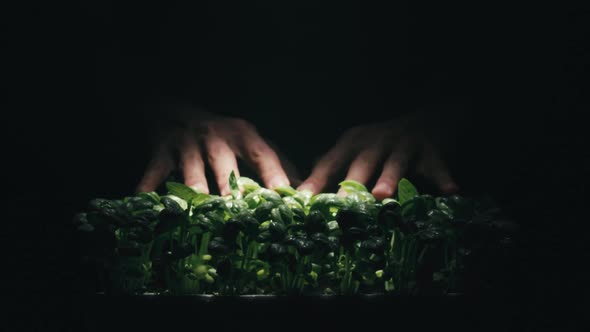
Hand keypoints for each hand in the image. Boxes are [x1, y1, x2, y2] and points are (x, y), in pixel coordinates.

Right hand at [136, 108, 294, 194]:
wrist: (175, 107)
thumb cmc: (221, 133)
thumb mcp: (249, 141)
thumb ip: (276, 163)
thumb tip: (301, 191)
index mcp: (243, 134)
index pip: (263, 155)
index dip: (274, 174)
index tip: (285, 194)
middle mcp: (216, 136)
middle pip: (225, 164)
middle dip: (231, 187)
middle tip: (239, 209)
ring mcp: (187, 142)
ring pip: (191, 171)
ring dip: (195, 190)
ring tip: (199, 211)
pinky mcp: (161, 149)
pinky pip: (154, 172)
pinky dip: (147, 187)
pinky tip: (143, 203)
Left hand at [297, 113, 458, 198]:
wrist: (427, 119)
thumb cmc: (384, 142)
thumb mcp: (357, 148)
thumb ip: (333, 165)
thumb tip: (304, 188)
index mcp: (353, 143)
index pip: (331, 163)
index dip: (316, 181)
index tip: (302, 200)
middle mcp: (376, 141)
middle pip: (361, 164)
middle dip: (350, 184)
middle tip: (340, 205)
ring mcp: (403, 144)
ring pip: (395, 163)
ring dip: (389, 178)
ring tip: (383, 195)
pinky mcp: (430, 150)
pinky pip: (437, 166)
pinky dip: (444, 178)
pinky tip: (451, 192)